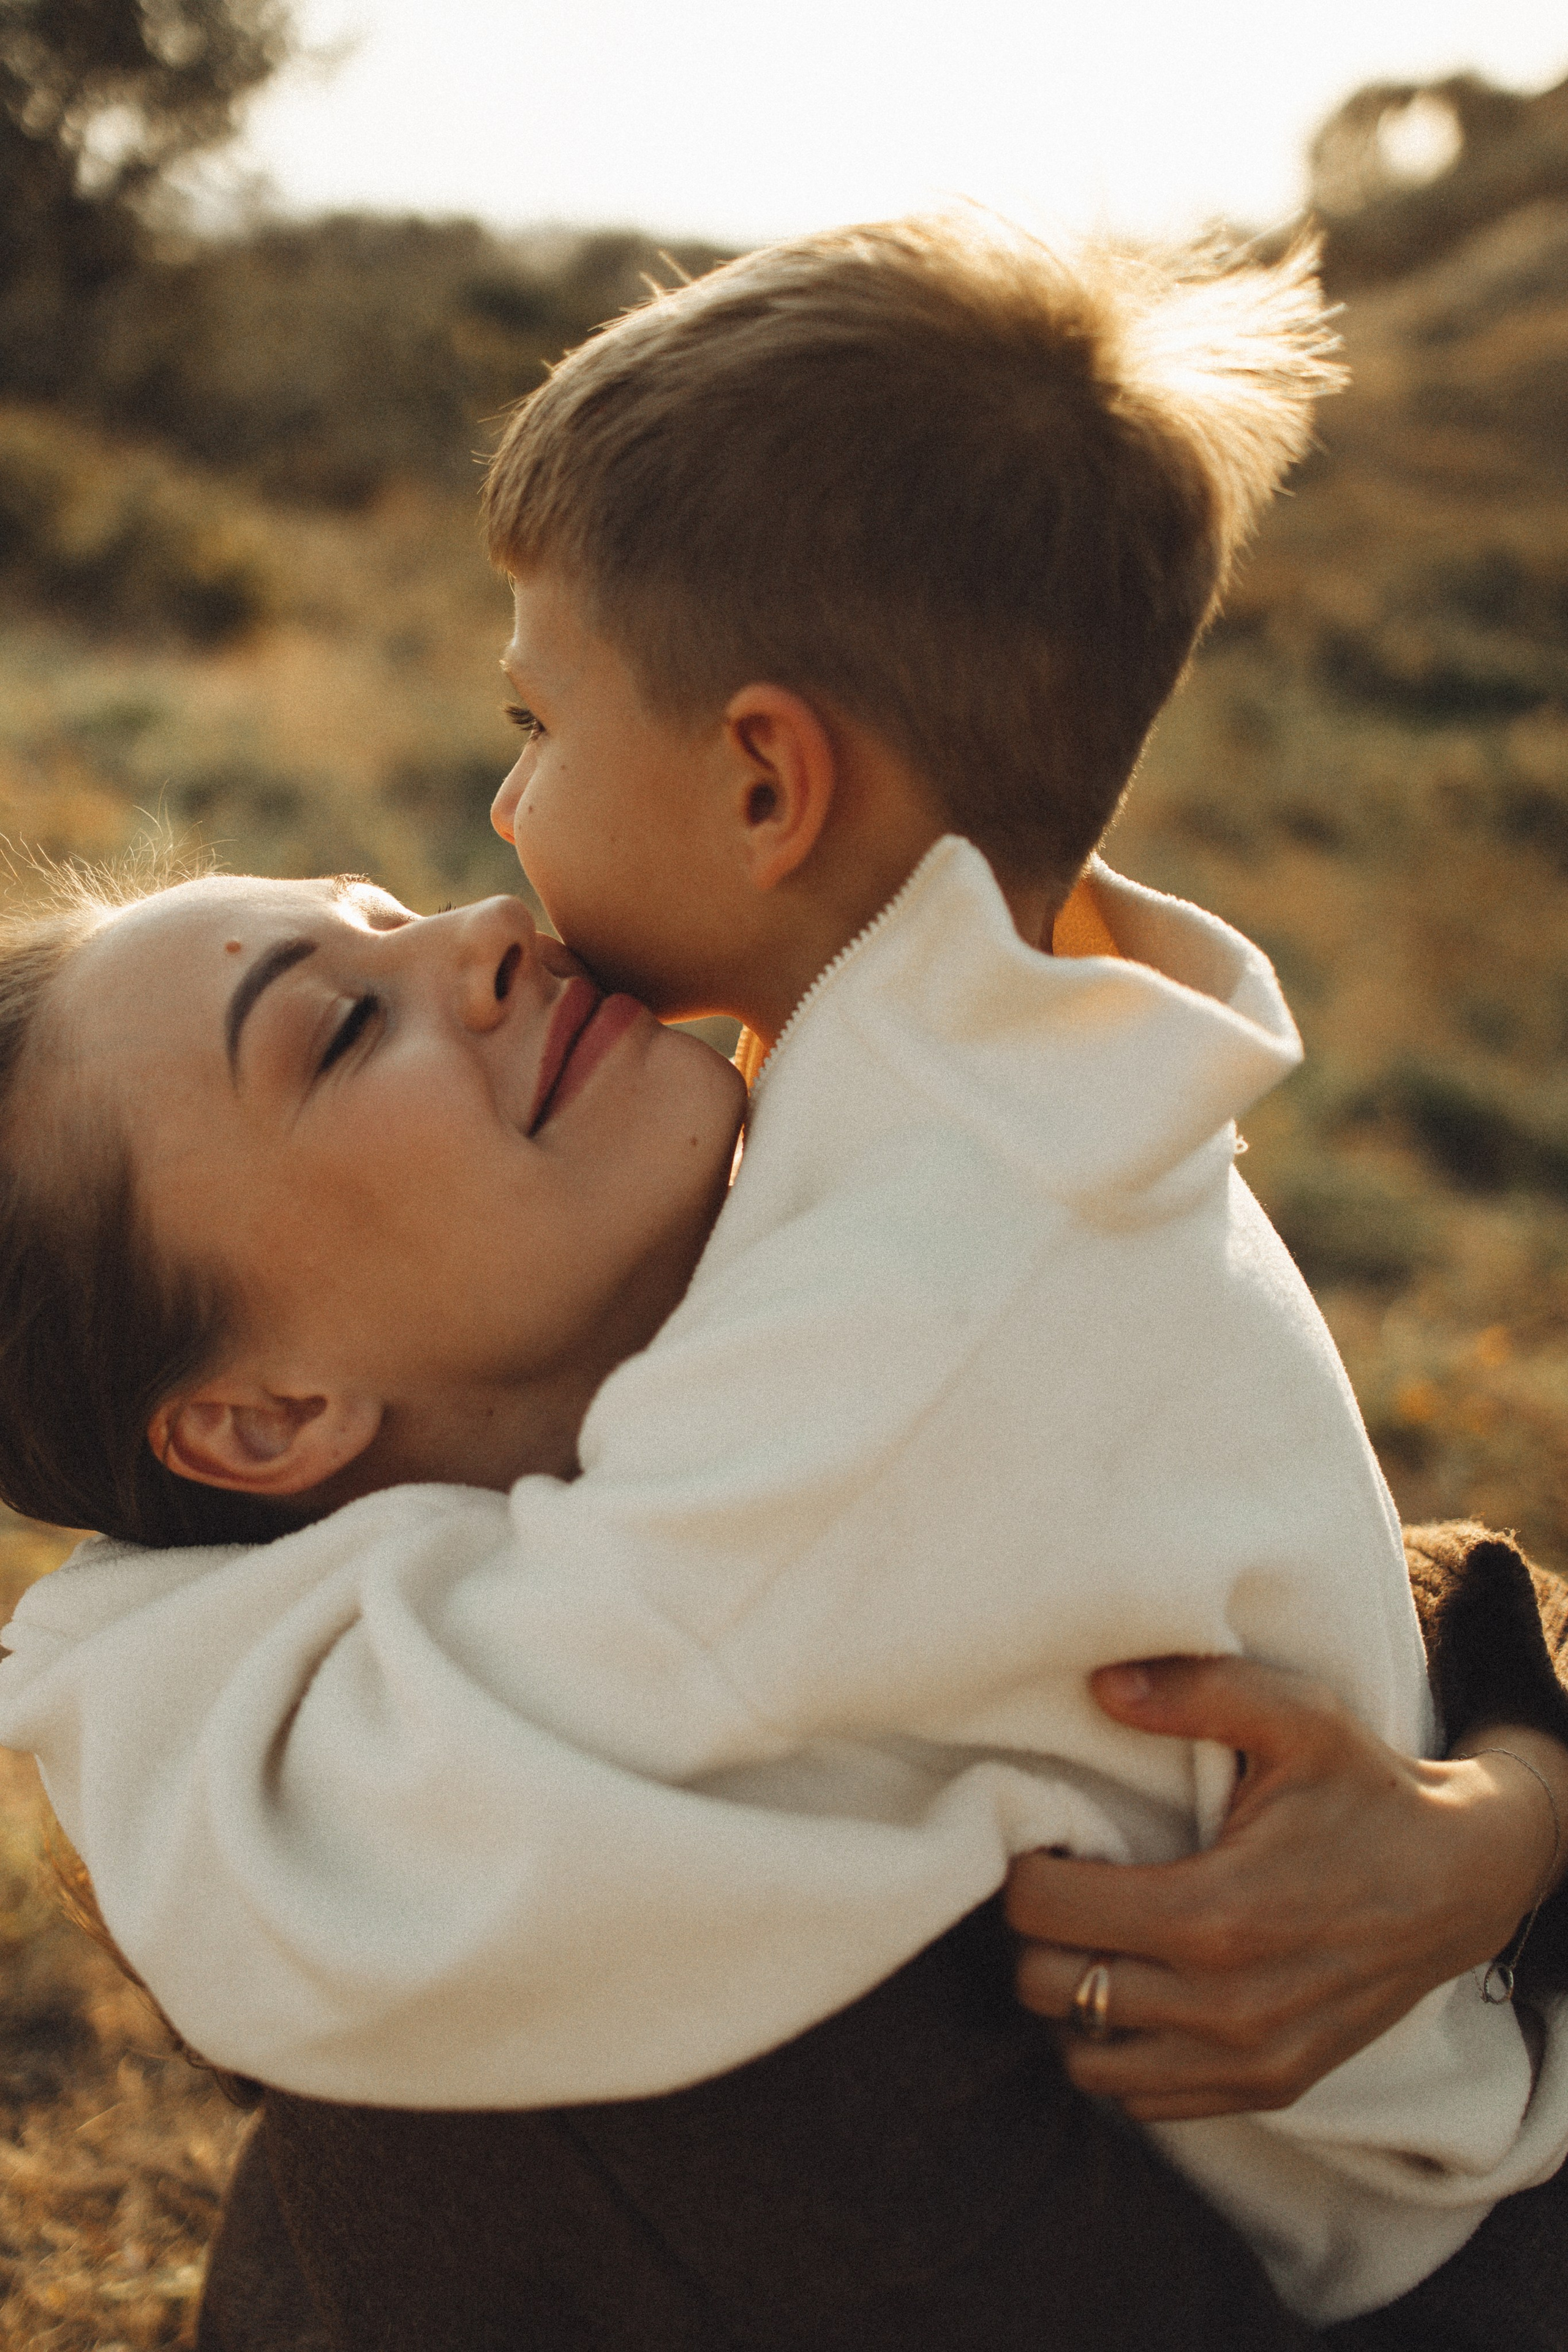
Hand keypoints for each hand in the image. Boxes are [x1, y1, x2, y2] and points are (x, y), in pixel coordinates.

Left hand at [1004, 1657, 1565, 2122]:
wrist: (1462, 1881)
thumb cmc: (1366, 1792)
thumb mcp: (1298, 1717)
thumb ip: (1196, 1690)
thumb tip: (1100, 1684)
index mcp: (1215, 1915)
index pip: (1046, 1912)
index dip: (1025, 1869)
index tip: (1046, 1841)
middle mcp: (1223, 2007)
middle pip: (1048, 1990)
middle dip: (1038, 1935)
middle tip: (1066, 1888)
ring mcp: (1246, 2061)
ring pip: (1084, 2063)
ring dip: (1071, 2003)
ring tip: (1096, 1941)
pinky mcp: (1267, 2089)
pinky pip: (1143, 2099)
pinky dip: (1122, 2052)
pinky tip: (1141, 1988)